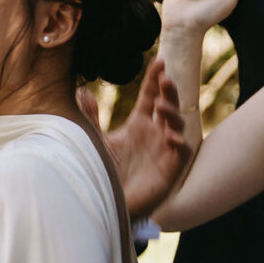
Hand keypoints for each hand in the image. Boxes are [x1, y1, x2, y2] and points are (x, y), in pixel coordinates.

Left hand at [104, 56, 190, 218]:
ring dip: (172, 115)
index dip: (154, 78)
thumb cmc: (106, 171)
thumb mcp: (96, 140)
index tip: (158, 60)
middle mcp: (155, 133)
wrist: (109, 202)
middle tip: (165, 79)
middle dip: (169, 91)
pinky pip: (181, 152)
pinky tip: (171, 137)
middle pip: (168, 105)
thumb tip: (81, 91)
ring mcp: (165, 149)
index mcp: (140, 123)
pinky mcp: (170, 168)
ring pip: (177, 126)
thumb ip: (91, 117)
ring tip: (162, 108)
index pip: (150, 95)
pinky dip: (179, 143)